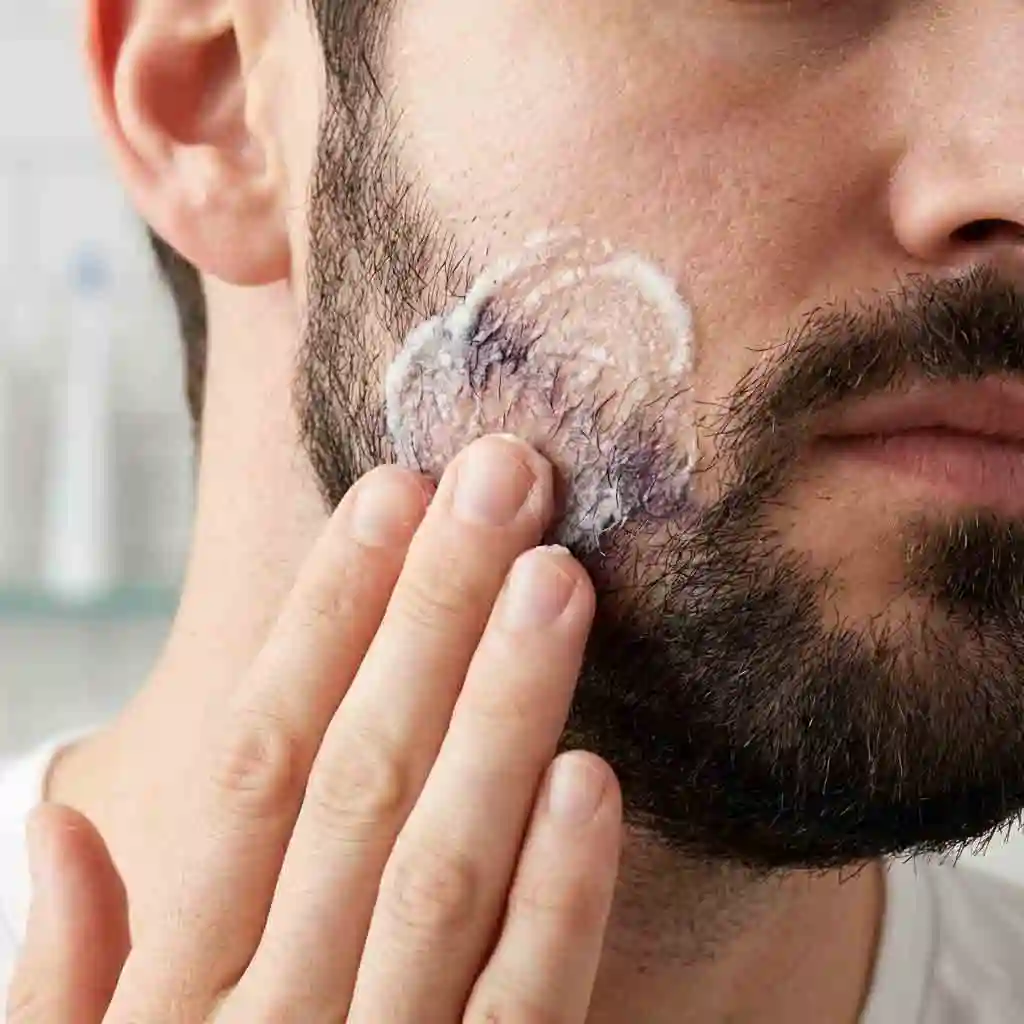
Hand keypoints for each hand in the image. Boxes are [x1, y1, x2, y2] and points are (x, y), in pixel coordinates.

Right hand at [8, 436, 621, 1022]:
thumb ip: (65, 979)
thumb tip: (57, 816)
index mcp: (182, 994)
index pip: (261, 761)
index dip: (324, 621)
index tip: (386, 502)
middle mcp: (280, 1018)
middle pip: (364, 778)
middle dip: (434, 616)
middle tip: (500, 483)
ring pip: (449, 866)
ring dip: (505, 713)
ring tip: (557, 580)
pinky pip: (526, 1013)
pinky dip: (560, 900)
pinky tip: (596, 779)